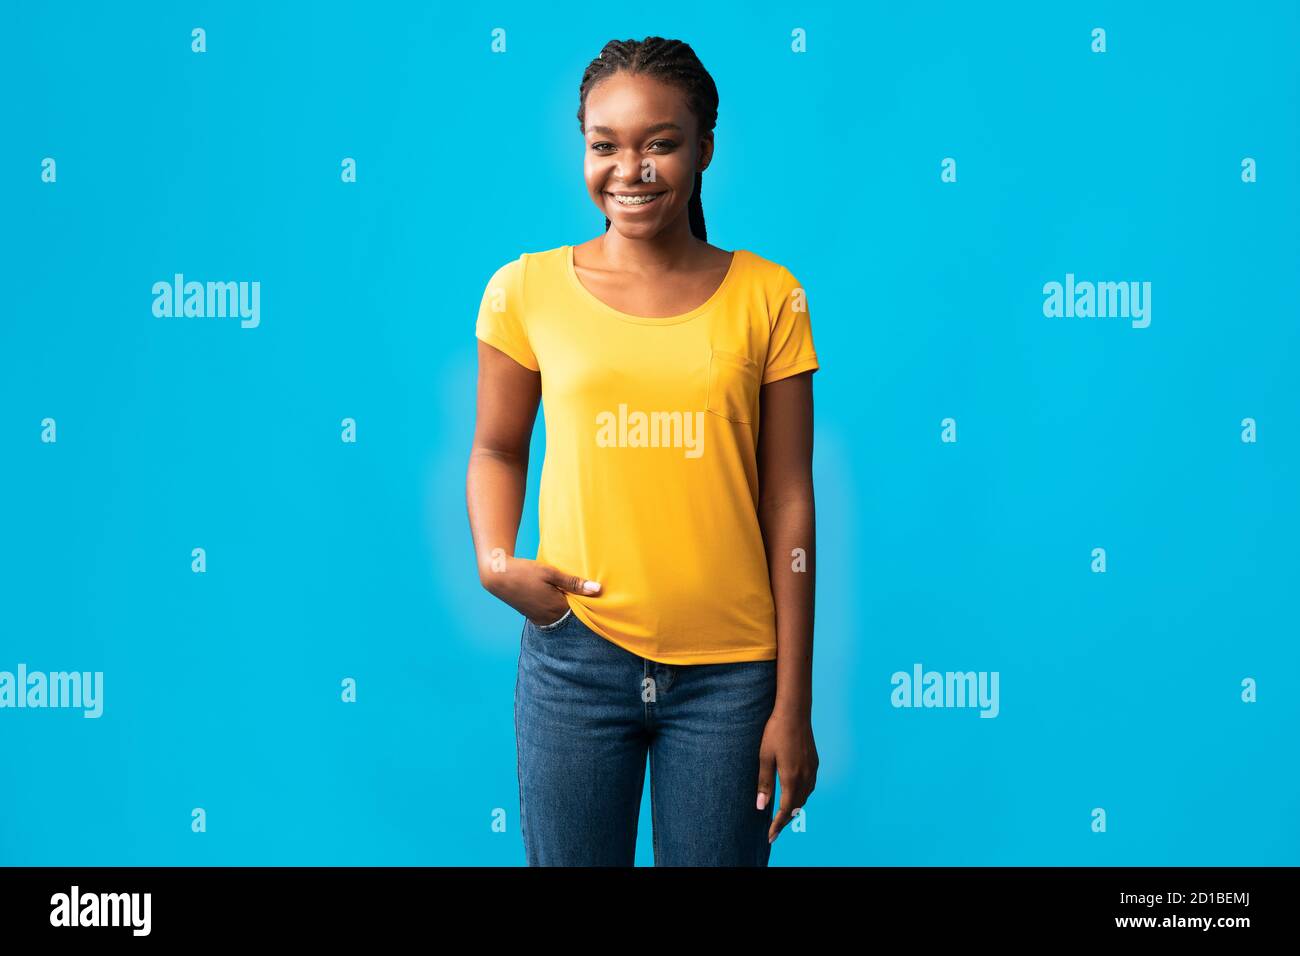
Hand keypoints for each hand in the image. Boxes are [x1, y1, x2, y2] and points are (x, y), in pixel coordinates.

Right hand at [480, 555, 599, 626]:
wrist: (498, 576)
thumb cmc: (525, 572)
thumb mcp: (550, 573)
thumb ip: (574, 582)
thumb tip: (598, 589)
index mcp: (556, 608)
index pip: (582, 612)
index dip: (591, 604)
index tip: (600, 598)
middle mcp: (549, 618)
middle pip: (573, 616)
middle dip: (582, 607)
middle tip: (591, 596)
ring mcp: (540, 619)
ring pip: (563, 616)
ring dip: (570, 607)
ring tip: (577, 595)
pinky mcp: (534, 616)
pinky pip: (553, 615)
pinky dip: (559, 608)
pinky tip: (561, 597)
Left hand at [756, 707, 817, 846]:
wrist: (795, 712)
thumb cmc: (776, 732)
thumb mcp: (765, 757)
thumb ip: (764, 783)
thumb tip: (761, 807)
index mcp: (791, 777)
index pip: (785, 810)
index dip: (777, 825)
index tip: (770, 836)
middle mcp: (805, 776)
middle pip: (796, 807)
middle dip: (785, 820)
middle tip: (774, 830)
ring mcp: (812, 769)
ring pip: (805, 797)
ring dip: (794, 808)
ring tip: (783, 815)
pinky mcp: (814, 762)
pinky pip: (809, 786)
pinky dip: (801, 796)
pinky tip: (795, 794)